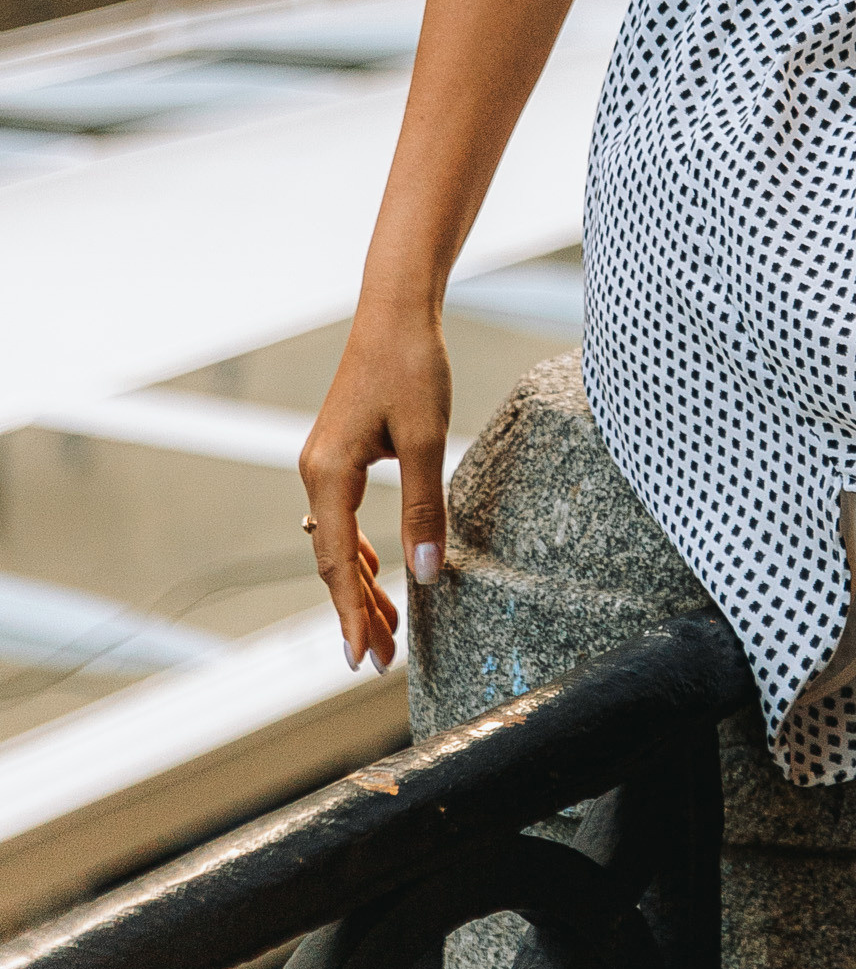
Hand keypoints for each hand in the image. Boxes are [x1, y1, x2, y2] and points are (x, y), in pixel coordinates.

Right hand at [298, 303, 452, 670]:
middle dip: (358, 610)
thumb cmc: (411, 364)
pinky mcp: (340, 454)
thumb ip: (424, 506)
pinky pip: (344, 518)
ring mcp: (325, 464)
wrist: (396, 309)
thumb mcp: (425, 437)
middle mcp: (316, 472)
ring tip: (388, 630)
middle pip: (332, 560)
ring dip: (360, 585)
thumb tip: (426, 574)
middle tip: (381, 659)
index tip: (360, 658)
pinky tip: (377, 574)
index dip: (349, 612)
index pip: (335, 561)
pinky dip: (360, 552)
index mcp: (328, 472)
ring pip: (338, 542)